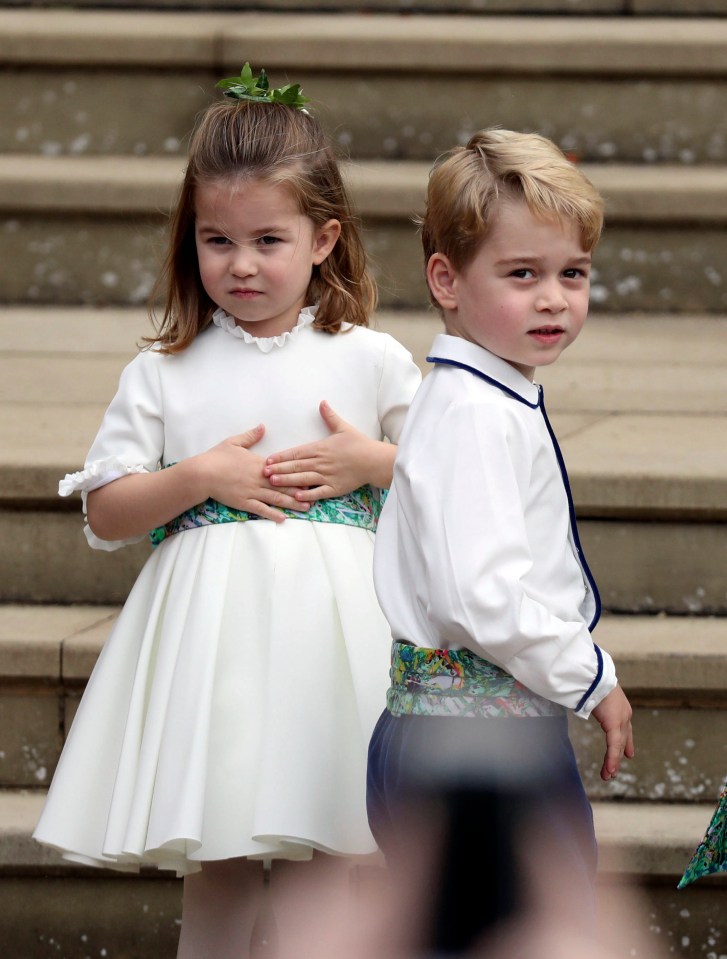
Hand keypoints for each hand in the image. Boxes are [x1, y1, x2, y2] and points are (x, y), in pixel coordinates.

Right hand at [196, 425, 308, 522]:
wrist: (202, 473)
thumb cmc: (217, 457)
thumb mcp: (234, 442)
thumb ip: (251, 436)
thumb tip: (263, 427)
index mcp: (259, 464)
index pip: (283, 469)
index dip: (298, 472)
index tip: (312, 474)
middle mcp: (259, 479)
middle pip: (284, 485)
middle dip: (301, 490)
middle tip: (317, 494)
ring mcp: (252, 492)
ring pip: (276, 499)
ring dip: (292, 504)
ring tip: (306, 508)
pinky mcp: (244, 502)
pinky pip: (261, 509)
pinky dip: (272, 514)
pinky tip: (283, 519)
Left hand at [263, 400, 395, 500]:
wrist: (374, 460)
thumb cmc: (359, 444)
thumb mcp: (343, 428)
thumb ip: (330, 416)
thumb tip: (322, 402)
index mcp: (320, 448)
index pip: (296, 452)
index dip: (281, 456)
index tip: (268, 459)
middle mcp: (321, 462)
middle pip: (296, 466)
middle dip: (279, 469)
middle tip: (263, 472)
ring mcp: (327, 476)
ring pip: (303, 479)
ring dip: (287, 481)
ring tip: (273, 482)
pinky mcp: (335, 488)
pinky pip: (319, 492)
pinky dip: (307, 495)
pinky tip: (296, 496)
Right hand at [591, 685, 634, 781]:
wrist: (595, 675)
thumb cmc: (591, 678)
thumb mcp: (595, 693)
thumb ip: (593, 700)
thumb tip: (583, 699)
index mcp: (621, 707)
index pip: (625, 729)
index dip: (627, 743)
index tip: (629, 754)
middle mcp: (625, 715)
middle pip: (622, 740)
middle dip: (618, 756)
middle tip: (614, 771)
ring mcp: (621, 720)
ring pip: (618, 746)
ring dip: (612, 762)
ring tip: (608, 776)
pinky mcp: (614, 725)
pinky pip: (613, 746)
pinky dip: (611, 759)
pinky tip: (609, 771)